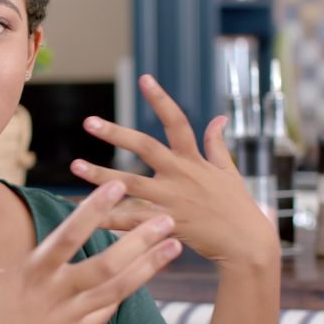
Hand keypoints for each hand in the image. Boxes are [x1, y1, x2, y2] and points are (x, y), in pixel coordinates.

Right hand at [0, 180, 181, 323]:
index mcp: (32, 275)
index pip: (69, 236)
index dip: (94, 210)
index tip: (118, 186)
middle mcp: (56, 295)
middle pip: (106, 265)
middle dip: (140, 241)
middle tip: (169, 217)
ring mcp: (69, 317)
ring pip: (117, 290)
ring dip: (148, 267)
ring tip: (175, 246)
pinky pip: (105, 313)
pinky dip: (124, 294)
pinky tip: (144, 277)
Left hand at [69, 74, 278, 269]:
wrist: (247, 244)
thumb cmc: (237, 206)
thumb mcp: (229, 170)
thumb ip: (217, 143)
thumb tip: (219, 117)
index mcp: (194, 159)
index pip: (177, 122)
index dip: (161, 99)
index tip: (144, 78)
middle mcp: (181, 175)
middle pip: (145, 148)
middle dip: (117, 134)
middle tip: (88, 122)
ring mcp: (172, 200)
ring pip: (130, 184)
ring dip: (101, 175)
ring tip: (75, 166)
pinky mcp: (167, 224)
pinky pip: (133, 222)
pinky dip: (111, 219)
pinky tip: (89, 215)